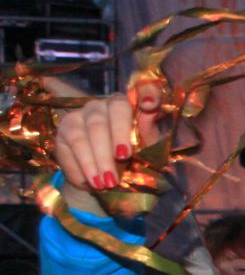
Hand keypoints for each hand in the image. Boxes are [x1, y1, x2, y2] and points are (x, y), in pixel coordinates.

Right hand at [54, 90, 164, 216]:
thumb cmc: (134, 161)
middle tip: (120, 166)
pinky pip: (72, 146)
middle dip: (112, 146)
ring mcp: (80, 115)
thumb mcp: (148, 150)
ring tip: (106, 183)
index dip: (147, 93)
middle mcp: (102, 105)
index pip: (140, 90)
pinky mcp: (64, 130)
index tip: (151, 105)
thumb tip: (150, 108)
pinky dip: (84, 166)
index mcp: (128, 106)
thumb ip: (148, 130)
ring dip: (96, 161)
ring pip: (85, 134)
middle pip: (104, 119)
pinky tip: (92, 181)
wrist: (107, 181)